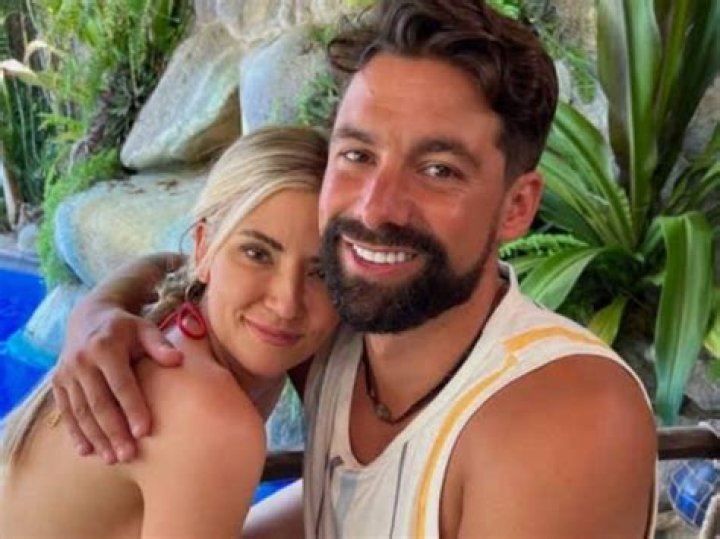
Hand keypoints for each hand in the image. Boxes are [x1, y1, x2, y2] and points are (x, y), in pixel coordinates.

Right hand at [52, 297, 182, 463]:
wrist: (89, 316)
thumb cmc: (127, 328)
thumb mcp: (145, 328)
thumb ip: (159, 344)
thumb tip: (178, 360)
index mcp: (105, 347)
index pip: (121, 384)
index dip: (132, 408)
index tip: (145, 432)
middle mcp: (81, 361)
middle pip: (99, 403)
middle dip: (113, 432)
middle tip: (129, 456)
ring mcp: (66, 373)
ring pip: (81, 412)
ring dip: (96, 438)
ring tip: (113, 459)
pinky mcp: (57, 383)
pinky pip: (66, 412)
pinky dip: (76, 432)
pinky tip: (87, 451)